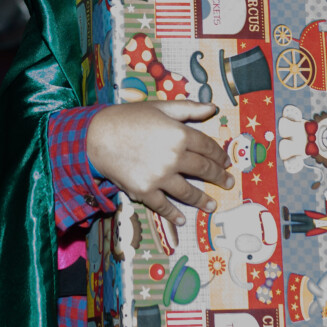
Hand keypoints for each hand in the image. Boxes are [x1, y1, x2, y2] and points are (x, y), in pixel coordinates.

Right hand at [87, 100, 232, 225]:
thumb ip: (189, 108)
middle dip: (219, 178)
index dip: (219, 155)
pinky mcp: (145, 191)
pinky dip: (173, 214)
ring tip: (212, 205)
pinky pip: (163, 206)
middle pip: (203, 170)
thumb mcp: (161, 107)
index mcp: (180, 134)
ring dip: (202, 200)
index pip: (208, 147)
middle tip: (229, 183)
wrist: (97, 136)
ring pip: (188, 192)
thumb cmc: (129, 117)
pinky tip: (182, 219)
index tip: (226, 162)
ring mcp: (160, 177)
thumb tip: (213, 108)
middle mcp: (174, 157)